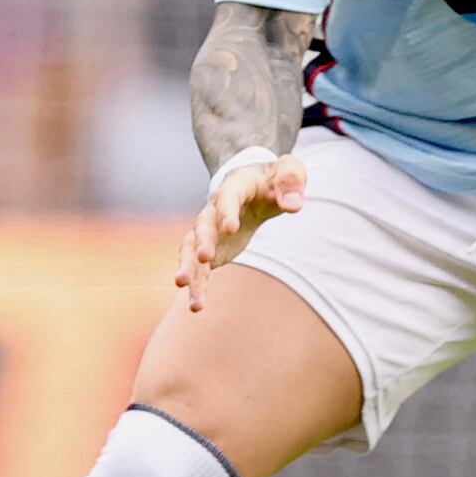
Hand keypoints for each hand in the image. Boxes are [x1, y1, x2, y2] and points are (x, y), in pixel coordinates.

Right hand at [175, 153, 309, 311]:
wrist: (257, 185)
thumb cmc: (275, 178)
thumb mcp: (289, 171)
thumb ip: (291, 183)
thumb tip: (293, 206)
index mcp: (235, 186)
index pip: (228, 198)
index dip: (227, 212)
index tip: (231, 229)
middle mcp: (214, 208)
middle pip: (203, 224)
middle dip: (201, 240)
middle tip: (204, 257)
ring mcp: (209, 230)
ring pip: (191, 248)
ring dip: (188, 266)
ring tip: (182, 285)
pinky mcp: (211, 250)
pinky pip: (199, 268)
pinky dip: (197, 285)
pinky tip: (197, 306)